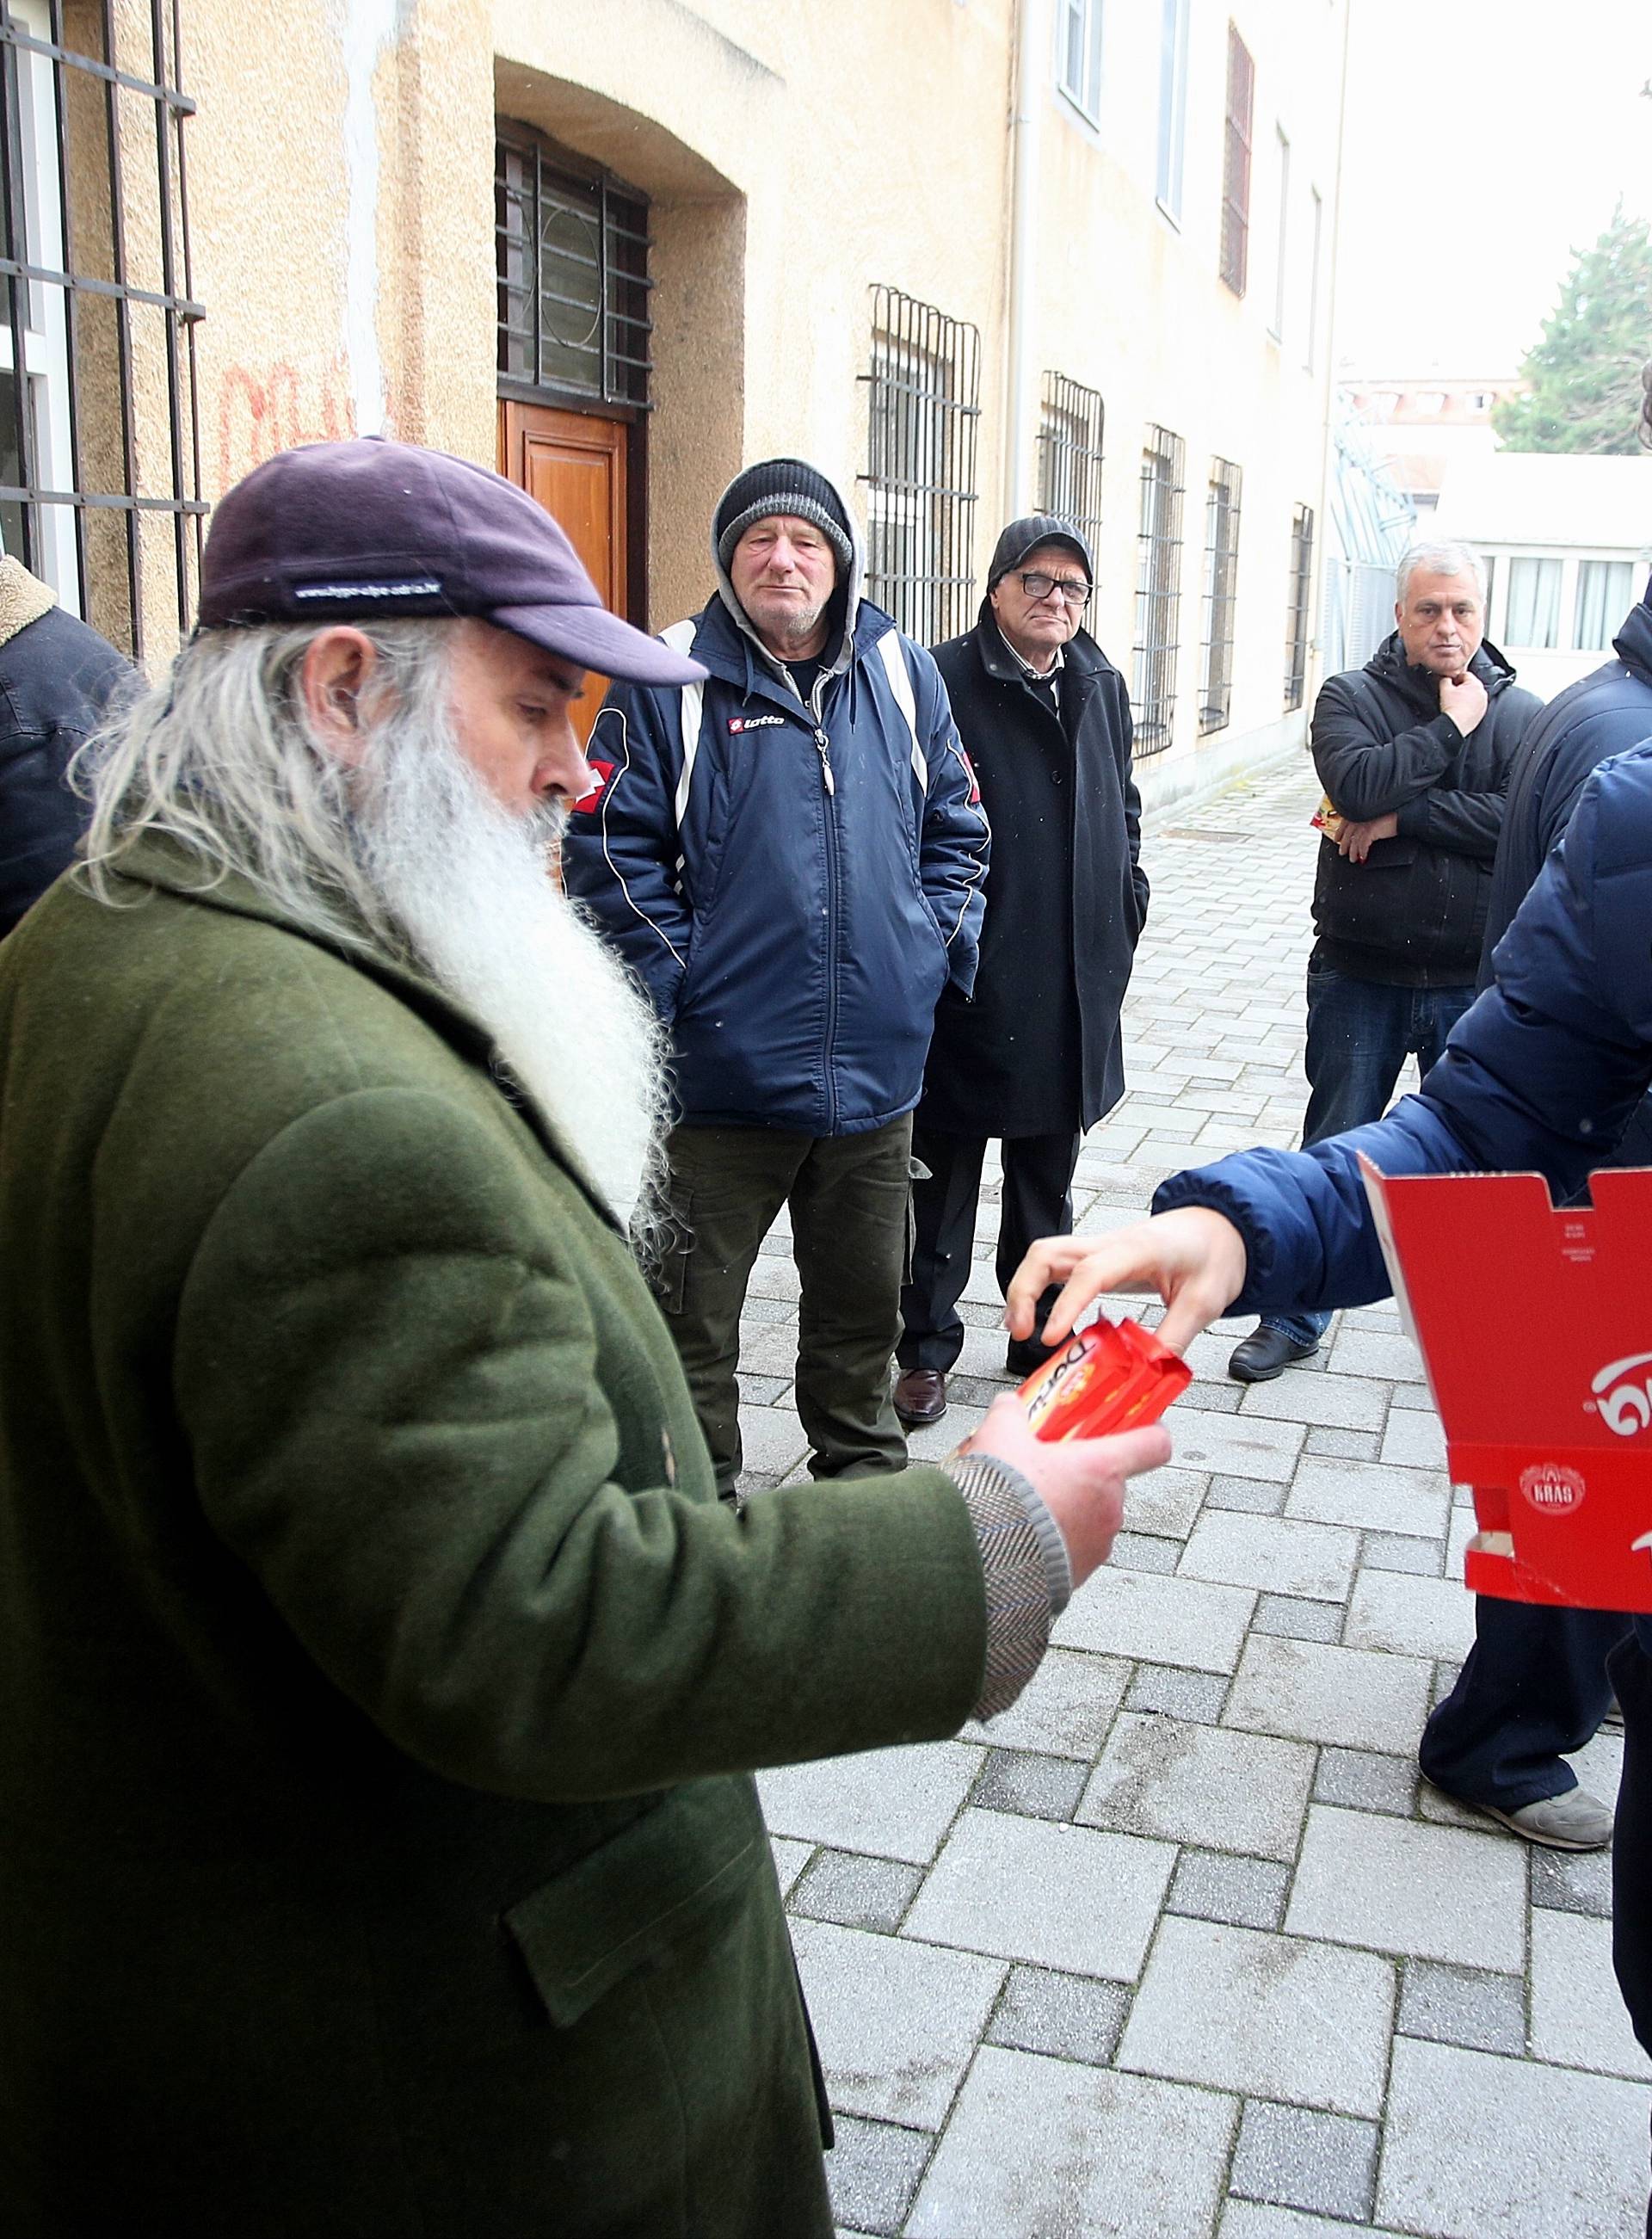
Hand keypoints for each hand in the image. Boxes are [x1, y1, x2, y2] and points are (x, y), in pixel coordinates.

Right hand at [963, 1395, 1170, 1588]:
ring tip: (1031, 1503)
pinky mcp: (1081, 1571)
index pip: (1155, 1444)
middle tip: (1053, 1467)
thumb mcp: (1000, 1436)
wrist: (985, 1554)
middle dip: (1084, 1472)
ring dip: (1070, 1507)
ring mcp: (1099, 1543)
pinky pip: (1077, 1547)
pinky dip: (1057, 1538)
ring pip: (1094, 1515)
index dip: (1149, 1429)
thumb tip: (1010, 1407)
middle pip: (1113, 1480)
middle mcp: (1110, 1508)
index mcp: (1102, 1469)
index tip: (1139, 1424)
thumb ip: (1010, 1414)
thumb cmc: (1003, 1497)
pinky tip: (1025, 1531)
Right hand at [1003, 1206, 1248, 1355]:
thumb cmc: (1214, 1253)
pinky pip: (1055, 1265)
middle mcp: (1110, 1243)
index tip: (1050, 1338)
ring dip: (1024, 1289)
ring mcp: (1099, 1247)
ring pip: (1044, 1256)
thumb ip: (1174, 1336)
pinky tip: (1036, 1316)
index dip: (1065, 1305)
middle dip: (1023, 1291)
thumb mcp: (1205, 1301)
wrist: (1221, 1226)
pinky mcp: (1097, 1257)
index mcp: (1137, 1250)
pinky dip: (1037, 1288)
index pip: (1088, 1273)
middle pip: (1047, 1253)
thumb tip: (1146, 1371)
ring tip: (1021, 1329)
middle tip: (1023, 1333)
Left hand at [1336, 811, 1398, 862]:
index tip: (1336, 840)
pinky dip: (1362, 852)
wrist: (1402, 814)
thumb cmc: (1390, 814)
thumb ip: (1364, 819)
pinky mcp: (1371, 830)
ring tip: (1352, 859)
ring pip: (1354, 841)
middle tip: (1342, 852)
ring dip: (1353, 852)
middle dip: (1344, 845)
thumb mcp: (1373, 815)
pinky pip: (1363, 845)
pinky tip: (1363, 858)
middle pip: (1348, 834)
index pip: (1344, 823)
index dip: (1339, 832)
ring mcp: (1364, 823)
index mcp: (1358, 810)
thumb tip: (1358, 832)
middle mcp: (1359, 816)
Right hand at [1438, 670, 1487, 735]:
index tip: (1451, 683)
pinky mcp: (1482, 713)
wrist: (1455, 724)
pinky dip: (1469, 706)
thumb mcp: (1444, 689)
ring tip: (1457, 702)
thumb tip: (1446, 679)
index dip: (1456, 678)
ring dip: (1467, 697)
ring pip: (1474, 696)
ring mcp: (1483, 704)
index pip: (1466, 675)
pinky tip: (1461, 709)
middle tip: (1453, 693)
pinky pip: (1476, 705)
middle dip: (1462, 687)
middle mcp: (1482, 693)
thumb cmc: (1451, 708)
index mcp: (1475, 684)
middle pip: (1471, 685)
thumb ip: (1446, 680)